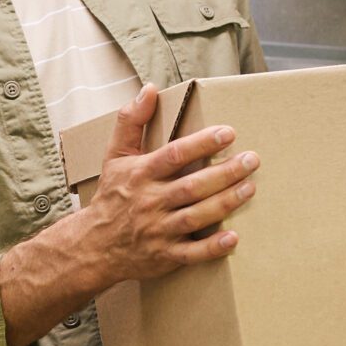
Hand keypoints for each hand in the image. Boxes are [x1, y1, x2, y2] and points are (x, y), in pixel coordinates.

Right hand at [77, 85, 258, 283]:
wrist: (93, 245)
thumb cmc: (112, 195)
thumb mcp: (115, 155)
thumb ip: (131, 121)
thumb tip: (149, 89)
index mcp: (141, 174)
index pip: (174, 156)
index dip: (202, 143)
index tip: (228, 133)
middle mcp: (150, 202)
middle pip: (192, 186)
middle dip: (224, 173)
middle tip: (252, 160)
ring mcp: (159, 231)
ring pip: (196, 216)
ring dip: (225, 203)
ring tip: (250, 187)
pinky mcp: (166, 256)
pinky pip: (192, 254)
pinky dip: (212, 248)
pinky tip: (233, 238)